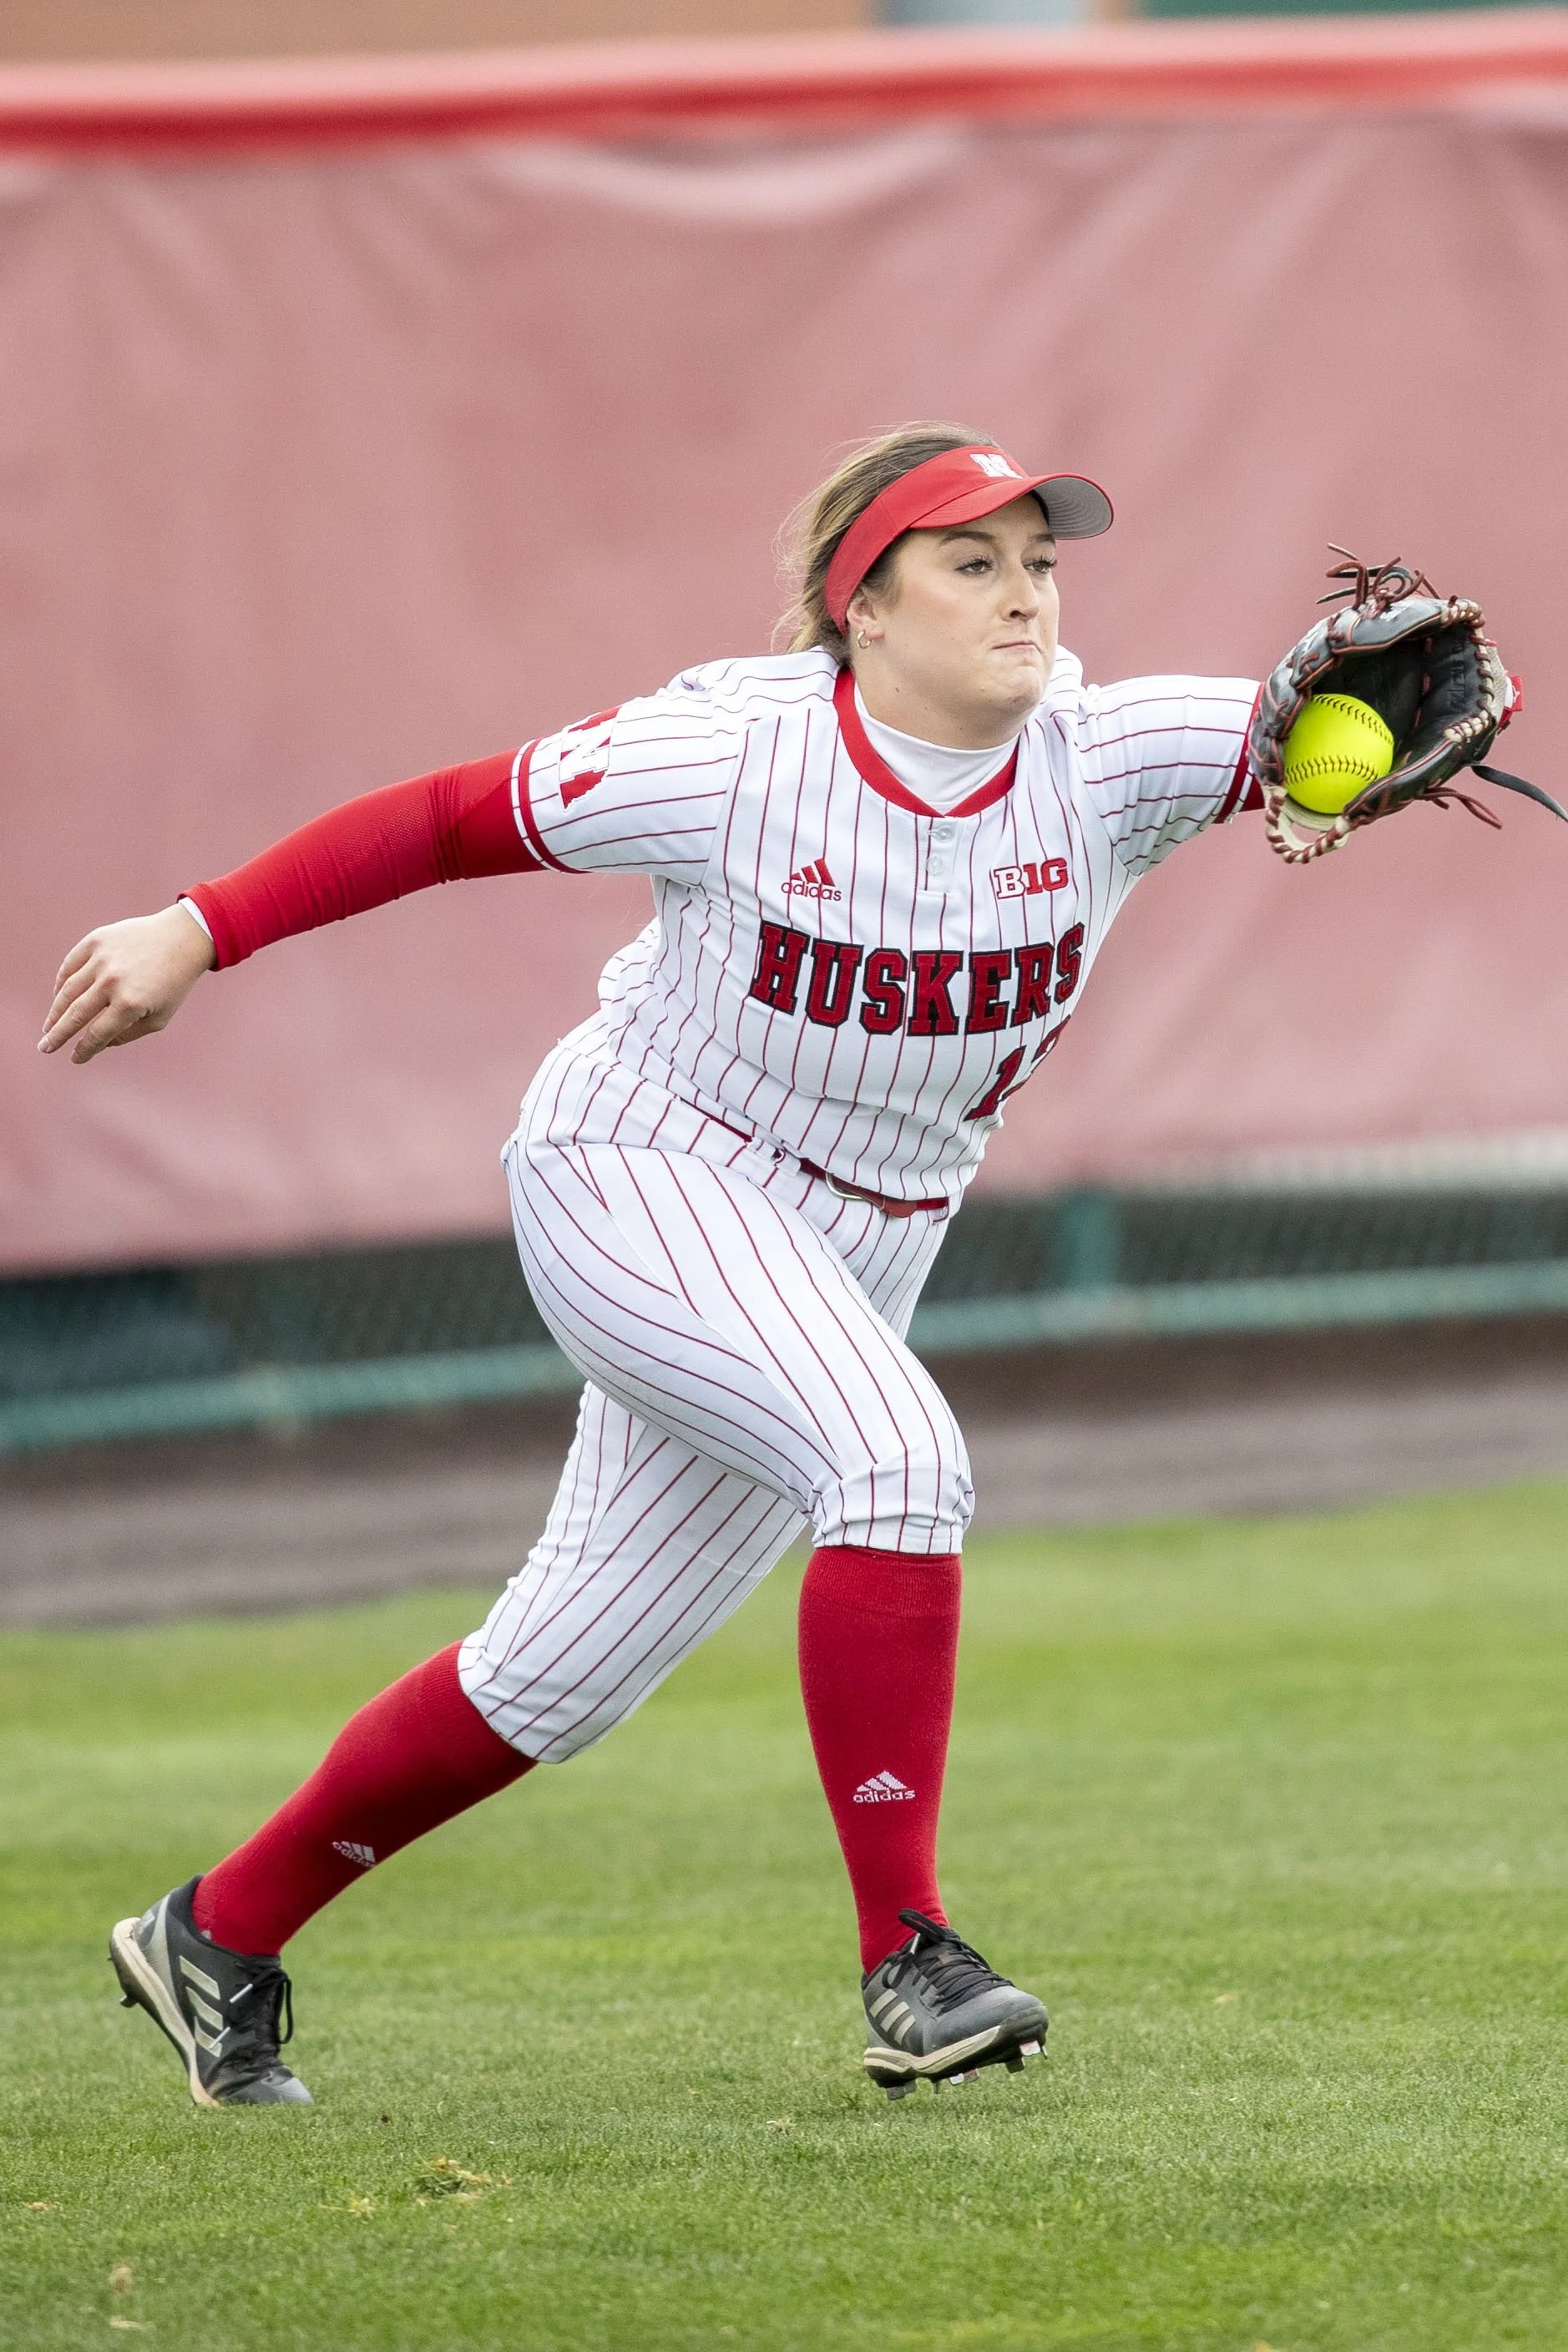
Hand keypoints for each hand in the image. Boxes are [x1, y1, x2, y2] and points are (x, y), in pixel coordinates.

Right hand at [38, 904, 216, 1063]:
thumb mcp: (159, 1017)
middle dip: (58, 1035)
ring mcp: (102, 959)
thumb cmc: (173, 983)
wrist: (183, 938)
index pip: (97, 1033)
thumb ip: (128, 1034)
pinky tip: (58, 998)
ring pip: (68, 990)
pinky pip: (70, 965)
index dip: (84, 1050)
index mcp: (130, 1003)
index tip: (75, 1058)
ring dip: (55, 1012)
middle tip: (45, 1048)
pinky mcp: (96, 941)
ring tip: (48, 1028)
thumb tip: (99, 1044)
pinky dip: (61, 983)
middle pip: (76, 1015)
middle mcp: (112, 981)